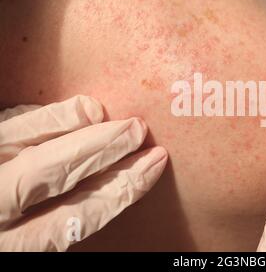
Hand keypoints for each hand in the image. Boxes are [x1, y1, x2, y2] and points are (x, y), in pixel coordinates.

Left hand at [0, 95, 167, 250]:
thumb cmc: (5, 244)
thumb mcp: (29, 250)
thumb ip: (62, 227)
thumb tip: (114, 189)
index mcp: (12, 249)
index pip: (78, 216)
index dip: (121, 188)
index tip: (153, 163)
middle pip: (50, 172)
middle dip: (101, 148)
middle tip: (136, 129)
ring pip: (17, 141)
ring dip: (64, 123)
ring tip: (98, 112)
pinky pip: (1, 129)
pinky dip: (32, 119)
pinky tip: (60, 114)